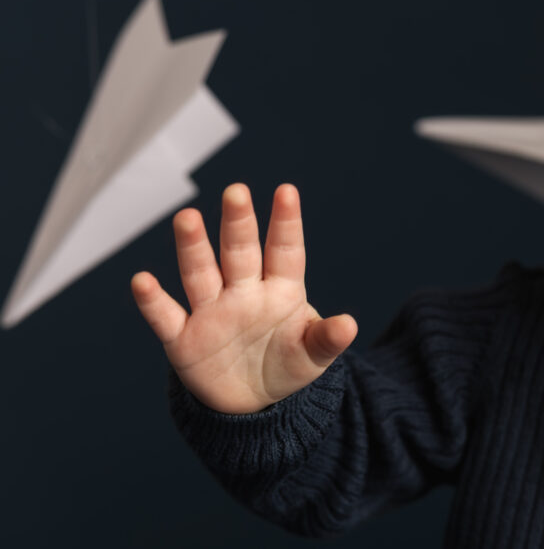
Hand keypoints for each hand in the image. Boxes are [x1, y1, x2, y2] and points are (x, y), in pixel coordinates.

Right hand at [131, 183, 356, 413]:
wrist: (250, 403)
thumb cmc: (285, 364)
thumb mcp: (311, 355)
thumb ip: (326, 339)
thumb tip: (349, 325)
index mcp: (280, 290)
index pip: (284, 251)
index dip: (285, 222)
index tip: (287, 191)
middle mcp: (243, 292)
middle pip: (239, 252)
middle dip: (238, 224)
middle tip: (236, 192)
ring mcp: (211, 312)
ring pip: (201, 273)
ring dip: (193, 248)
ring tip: (188, 218)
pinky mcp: (184, 340)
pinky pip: (166, 316)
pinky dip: (154, 301)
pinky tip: (142, 280)